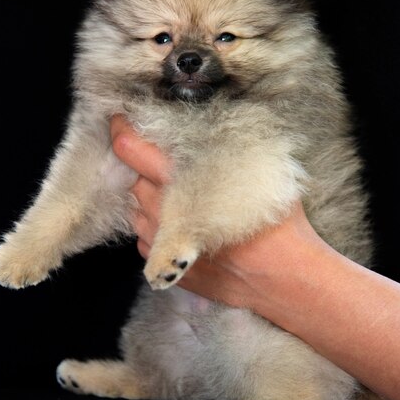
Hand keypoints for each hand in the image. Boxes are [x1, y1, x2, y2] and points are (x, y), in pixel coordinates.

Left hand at [110, 114, 319, 309]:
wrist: (281, 279)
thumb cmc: (275, 224)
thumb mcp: (258, 173)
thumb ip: (225, 152)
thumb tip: (213, 134)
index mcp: (181, 182)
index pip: (132, 150)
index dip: (121, 131)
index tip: (119, 121)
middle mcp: (161, 211)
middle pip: (132, 179)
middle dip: (142, 169)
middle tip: (163, 165)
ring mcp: (158, 241)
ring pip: (135, 210)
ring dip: (148, 200)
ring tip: (177, 199)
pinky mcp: (161, 265)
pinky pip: (144, 239)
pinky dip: (155, 229)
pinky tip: (181, 227)